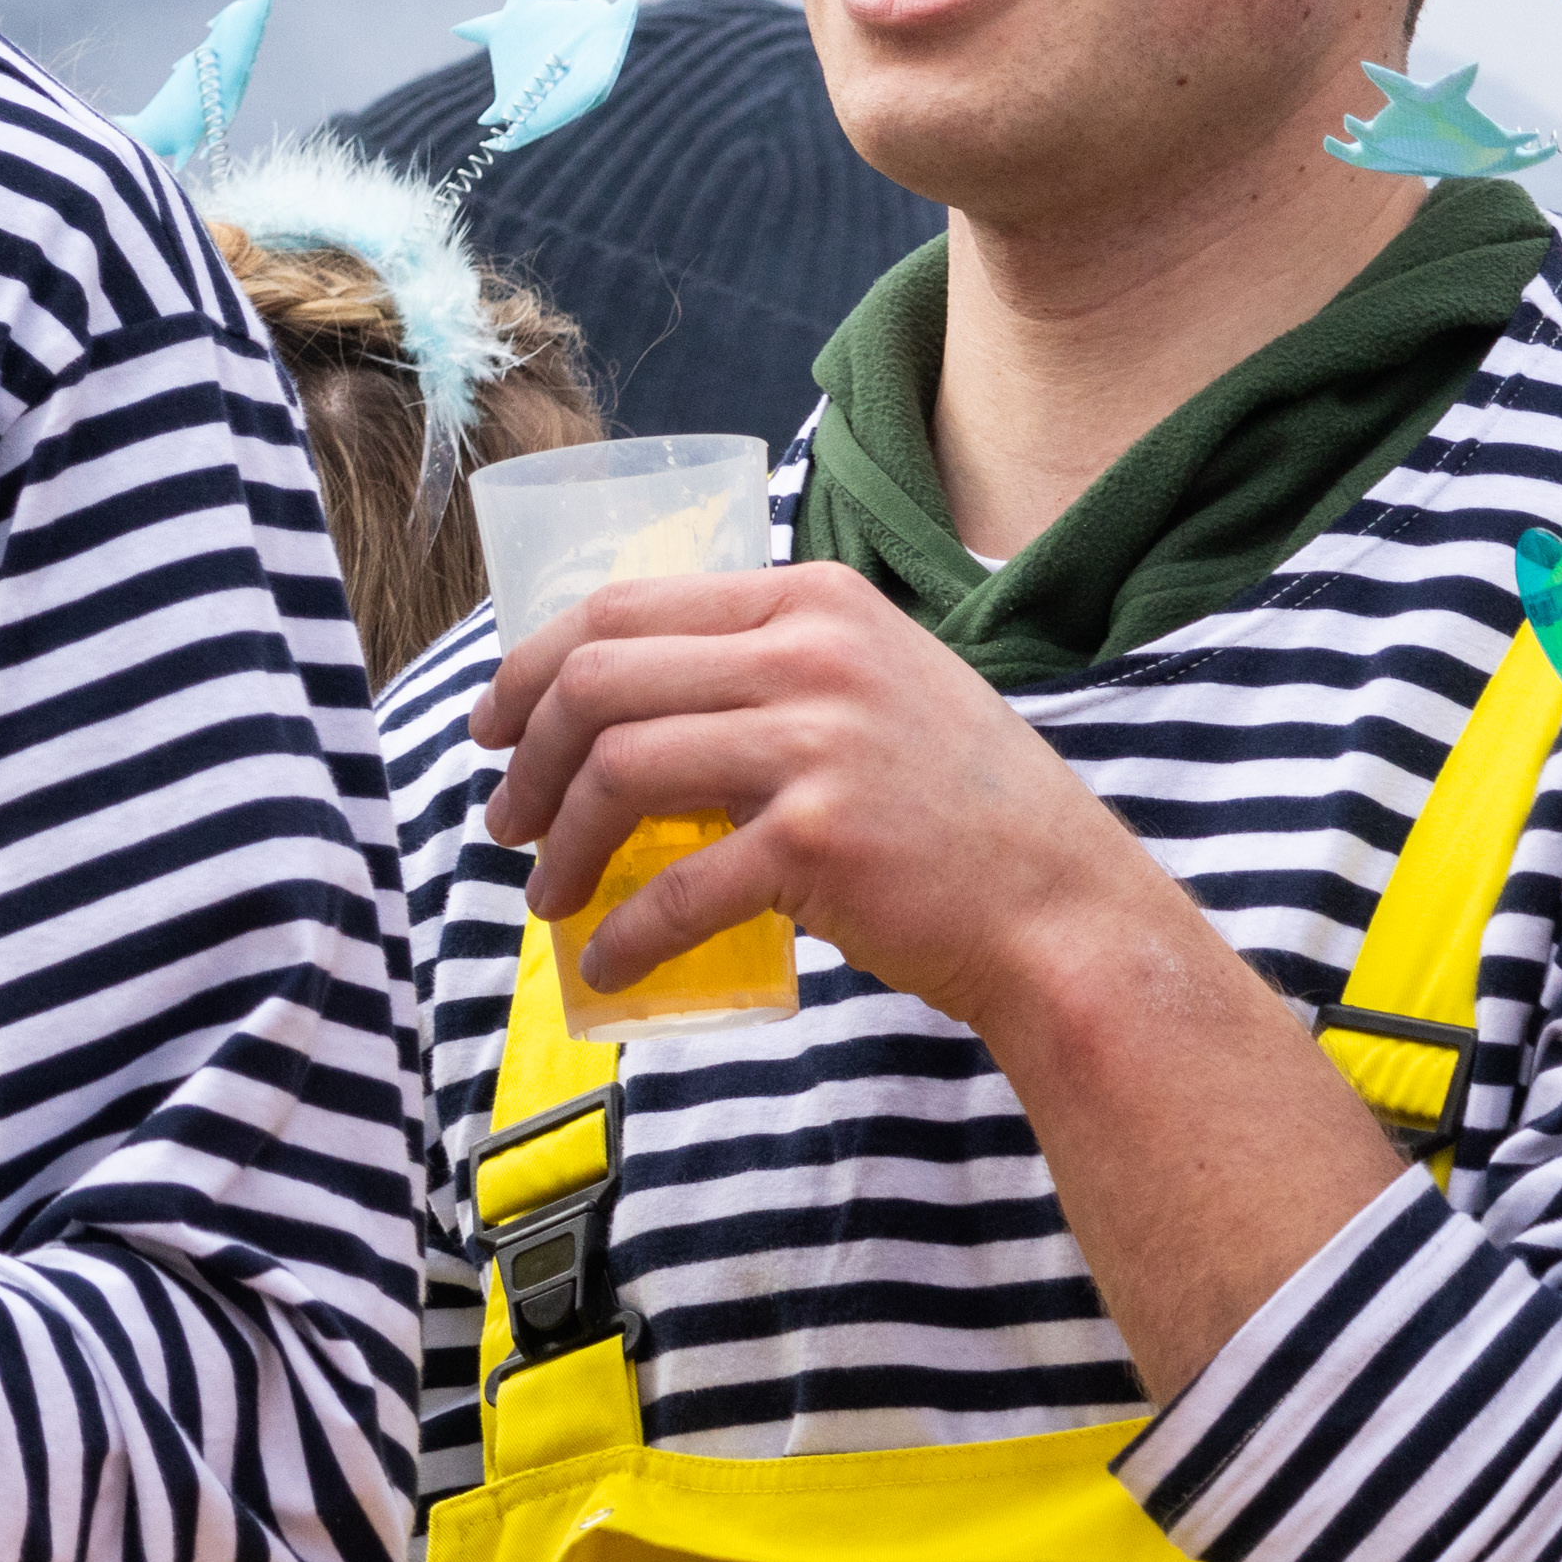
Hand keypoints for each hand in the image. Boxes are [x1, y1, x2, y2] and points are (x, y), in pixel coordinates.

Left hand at [474, 561, 1173, 1026]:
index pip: (620, 606)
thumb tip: (620, 708)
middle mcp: (810, 652)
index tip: (496, 725)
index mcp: (811, 601)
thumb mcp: (873, 688)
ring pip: (616, 768)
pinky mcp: (818, 840)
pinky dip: (622, 931)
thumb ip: (768, 673)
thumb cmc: (961, 812)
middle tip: (508, 820)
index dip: (531, 667)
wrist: (1065, 911)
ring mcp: (817, 742)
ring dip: (561, 843)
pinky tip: (606, 960)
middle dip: (525, 753)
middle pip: (596, 678)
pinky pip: (675, 886)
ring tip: (549, 895)